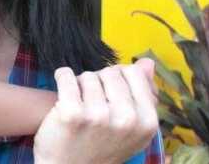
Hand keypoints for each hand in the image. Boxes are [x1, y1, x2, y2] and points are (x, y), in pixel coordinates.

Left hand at [33, 59, 158, 163]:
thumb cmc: (100, 146)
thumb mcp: (131, 127)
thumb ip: (141, 93)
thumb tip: (147, 61)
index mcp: (147, 121)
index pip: (132, 73)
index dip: (117, 79)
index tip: (108, 95)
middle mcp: (127, 119)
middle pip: (109, 72)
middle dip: (98, 82)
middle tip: (91, 103)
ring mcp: (99, 116)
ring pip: (87, 75)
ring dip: (79, 85)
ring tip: (79, 105)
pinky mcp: (72, 113)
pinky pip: (65, 75)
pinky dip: (61, 78)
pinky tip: (62, 95)